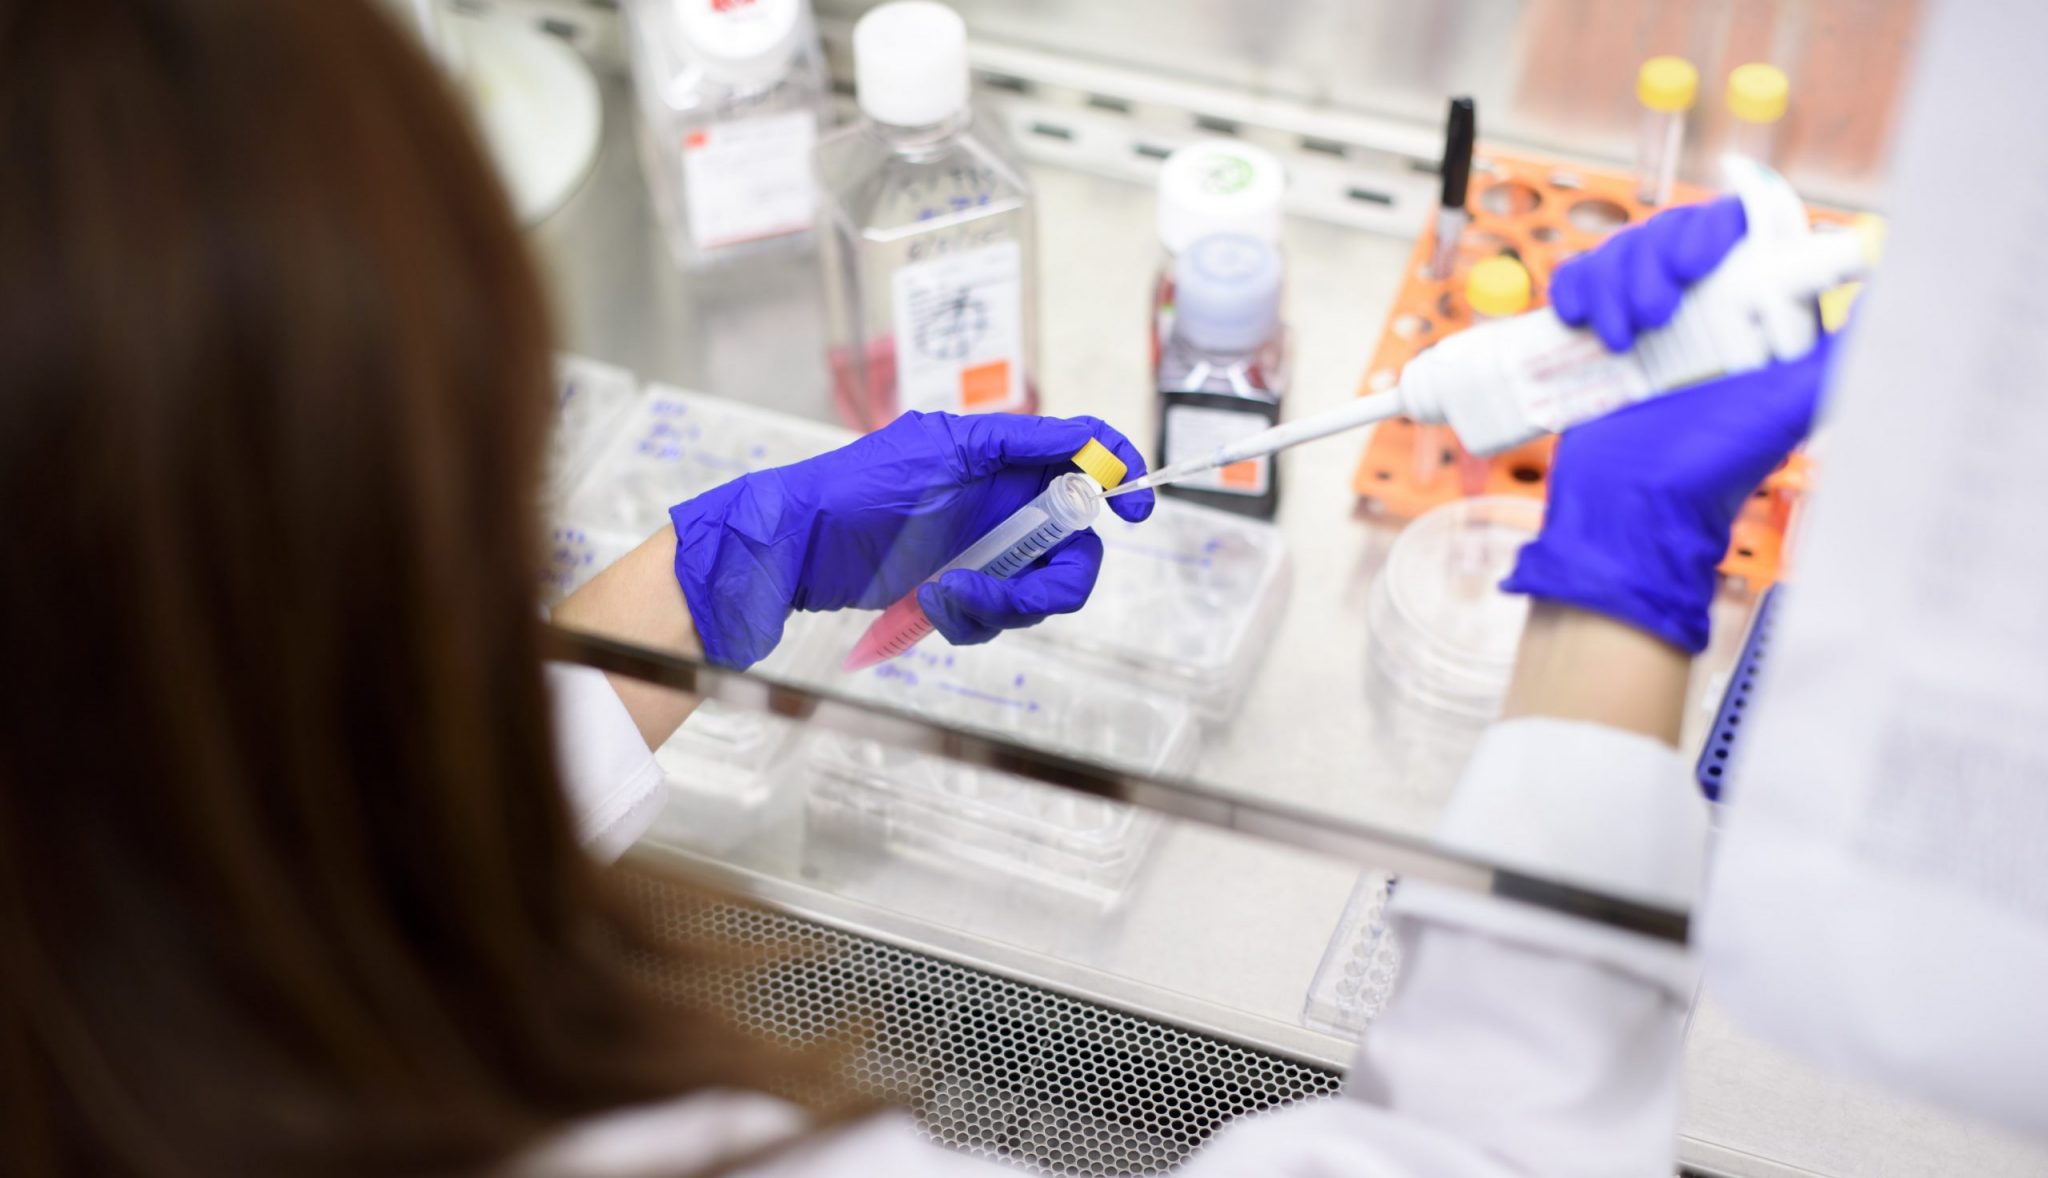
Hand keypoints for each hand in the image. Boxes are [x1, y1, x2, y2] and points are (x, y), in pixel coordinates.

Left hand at [670, 412, 1153, 668]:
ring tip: (945, 600)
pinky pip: (996, 617)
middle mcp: (1000, 503)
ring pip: (1038, 590)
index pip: (1081, 455)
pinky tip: (930, 609)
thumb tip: (1084, 437)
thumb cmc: (858, 486)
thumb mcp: (940, 450)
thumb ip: (1017, 443)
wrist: (796, 548)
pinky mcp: (959, 589)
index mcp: (1002, 458)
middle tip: (1019, 594)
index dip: (1118, 476)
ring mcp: (981, 549)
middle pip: (1073, 545)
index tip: (1133, 509)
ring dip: (1000, 605)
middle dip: (1053, 578)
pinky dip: (970, 620)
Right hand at [1503, 198, 1830, 652]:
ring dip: (1615, 281)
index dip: (1729, 215)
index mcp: (1758, 314)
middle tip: (1659, 312)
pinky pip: (1579, 276)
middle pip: (1677, 229)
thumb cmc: (1713, 466)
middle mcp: (1706, 310)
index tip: (1717, 214)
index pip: (1750, 227)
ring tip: (1623, 340)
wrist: (1629, 507)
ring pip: (1625, 248)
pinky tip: (1581, 324)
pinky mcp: (1596, 333)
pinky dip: (1575, 289)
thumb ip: (1842, 349)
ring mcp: (1647, 320)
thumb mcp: (1793, 403)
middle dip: (1661, 256)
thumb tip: (1888, 281)